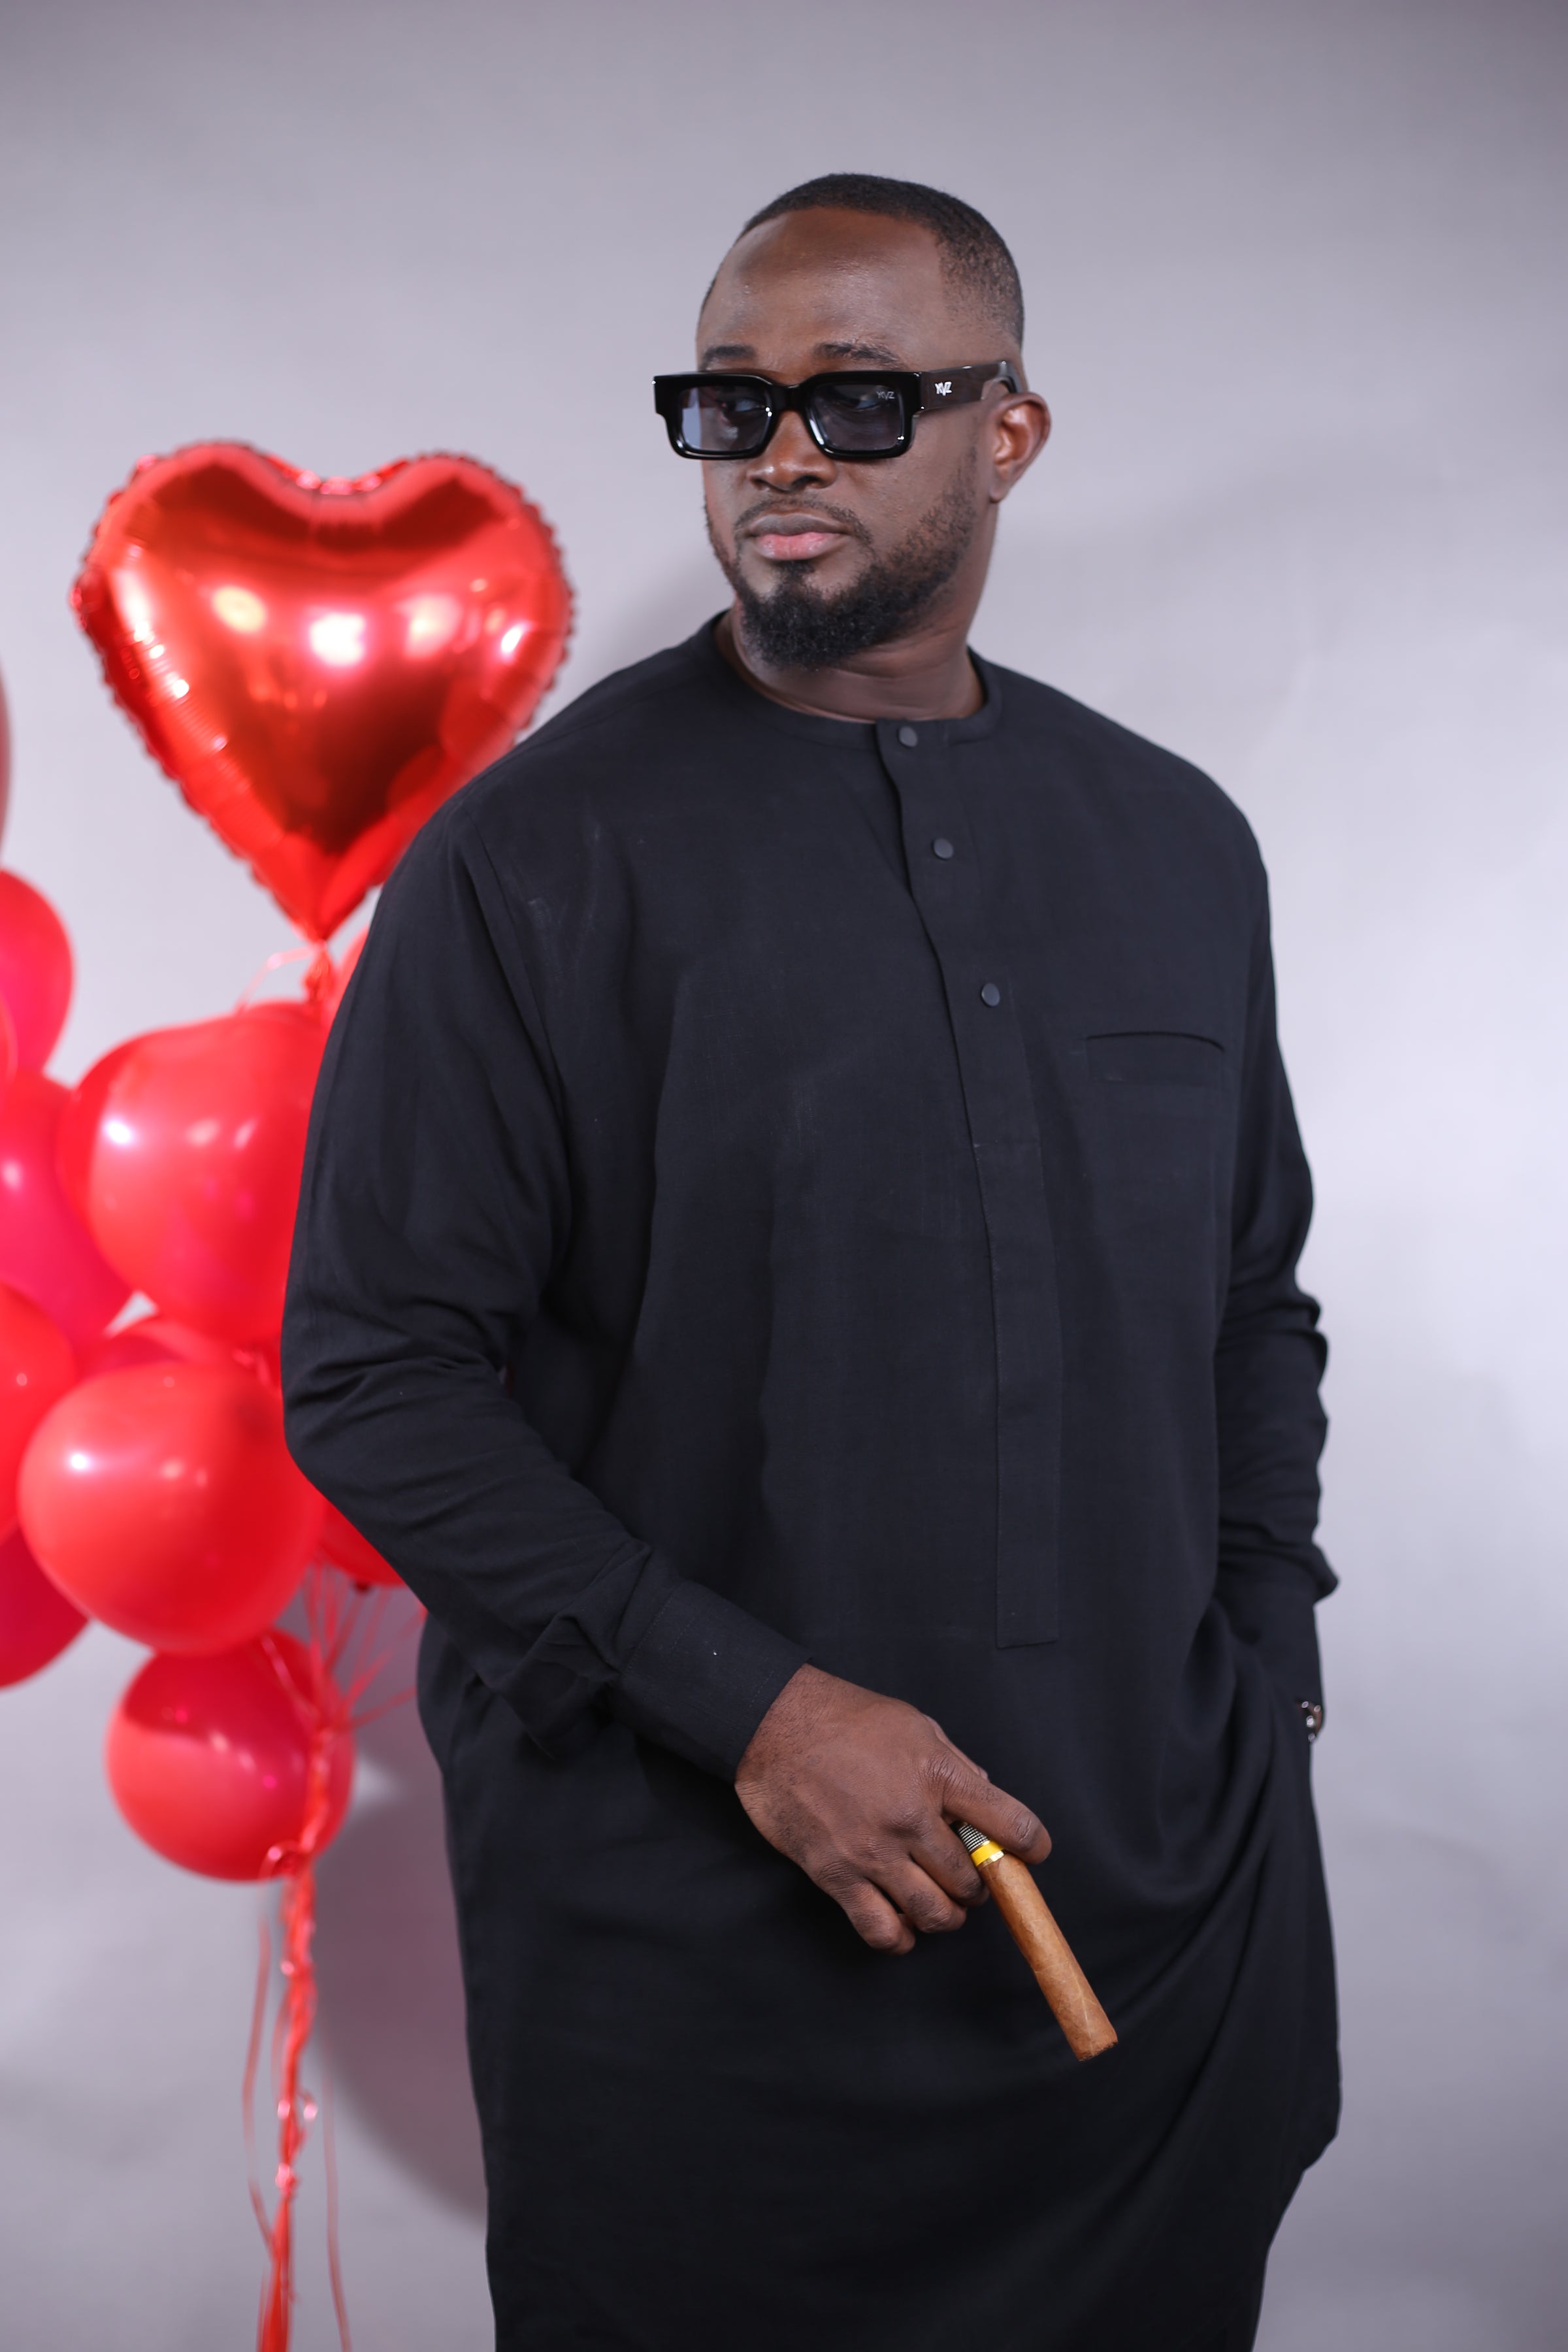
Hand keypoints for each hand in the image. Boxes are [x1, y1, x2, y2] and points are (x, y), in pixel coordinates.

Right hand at [734, 1663, 1050, 1953]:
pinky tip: (904, 1925)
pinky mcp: (837, 1876)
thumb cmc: (845, 1718)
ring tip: (940, 1902)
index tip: (1031, 1853)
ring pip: (935, 1913)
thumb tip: (984, 1795)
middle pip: (972, 1880)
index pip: (1010, 1824)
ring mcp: (873, 1852)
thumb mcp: (915, 1724)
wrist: (776, 1725)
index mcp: (938, 1776)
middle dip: (980, 1885)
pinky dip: (901, 1938)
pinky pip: (881, 1930)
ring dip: (947, 1914)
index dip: (1031, 1846)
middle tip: (969, 1876)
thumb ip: (954, 1763)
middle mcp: (911, 1818)